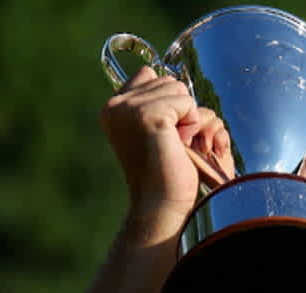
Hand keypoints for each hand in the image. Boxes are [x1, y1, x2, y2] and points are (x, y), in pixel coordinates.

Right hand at [100, 67, 229, 232]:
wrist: (163, 205)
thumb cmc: (167, 174)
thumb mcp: (156, 132)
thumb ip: (155, 103)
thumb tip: (163, 77)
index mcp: (113, 108)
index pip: (148, 74)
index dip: (168, 101)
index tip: (165, 133)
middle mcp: (116, 105)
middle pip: (167, 80)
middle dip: (180, 109)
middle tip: (172, 142)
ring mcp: (129, 109)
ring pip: (178, 88)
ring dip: (187, 117)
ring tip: (176, 144)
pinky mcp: (148, 116)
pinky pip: (186, 102)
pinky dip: (192, 123)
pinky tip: (181, 145)